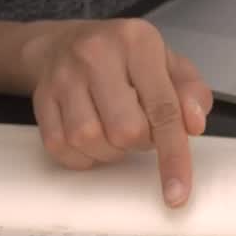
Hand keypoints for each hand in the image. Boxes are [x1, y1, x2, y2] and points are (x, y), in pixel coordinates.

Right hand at [19, 19, 213, 207]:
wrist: (61, 44)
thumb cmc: (122, 59)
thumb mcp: (168, 64)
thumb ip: (191, 93)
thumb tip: (194, 125)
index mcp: (137, 42)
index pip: (163, 108)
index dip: (174, 155)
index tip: (177, 192)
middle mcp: (96, 54)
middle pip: (125, 131)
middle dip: (139, 144)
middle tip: (140, 129)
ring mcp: (63, 76)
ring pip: (89, 141)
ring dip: (109, 151)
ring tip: (113, 130)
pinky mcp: (41, 98)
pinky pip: (61, 147)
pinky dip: (81, 155)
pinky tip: (92, 138)